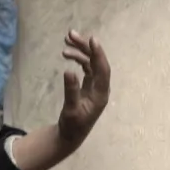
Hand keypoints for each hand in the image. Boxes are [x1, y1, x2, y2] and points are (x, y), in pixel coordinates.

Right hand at [57, 31, 110, 146]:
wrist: (71, 135)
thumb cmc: (73, 126)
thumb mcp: (70, 110)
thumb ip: (71, 91)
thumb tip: (68, 71)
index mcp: (100, 93)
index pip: (103, 69)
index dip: (98, 54)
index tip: (91, 39)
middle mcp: (100, 87)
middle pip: (96, 62)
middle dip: (86, 47)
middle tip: (71, 34)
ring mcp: (95, 85)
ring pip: (90, 62)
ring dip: (80, 51)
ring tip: (66, 42)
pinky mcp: (88, 85)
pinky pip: (86, 67)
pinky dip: (78, 59)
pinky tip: (68, 54)